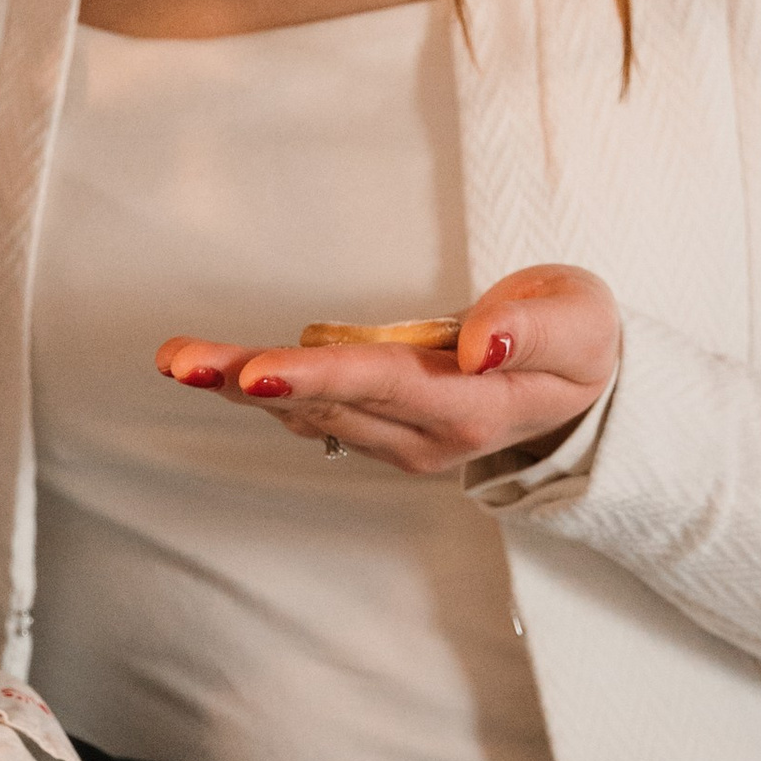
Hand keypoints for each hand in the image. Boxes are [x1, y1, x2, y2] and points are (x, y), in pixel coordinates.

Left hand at [155, 266, 621, 478]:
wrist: (583, 385)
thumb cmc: (577, 338)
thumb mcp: (578, 321)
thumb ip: (533, 331)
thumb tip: (481, 346)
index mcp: (473, 408)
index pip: (384, 386)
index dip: (318, 376)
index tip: (257, 371)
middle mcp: (425, 436)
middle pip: (327, 403)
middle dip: (250, 380)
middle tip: (181, 361)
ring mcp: (399, 440)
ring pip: (308, 410)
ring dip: (240, 383)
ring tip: (177, 358)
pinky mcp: (380, 428)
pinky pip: (312, 408)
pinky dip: (262, 384)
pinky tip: (212, 368)